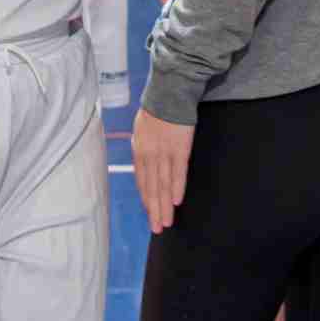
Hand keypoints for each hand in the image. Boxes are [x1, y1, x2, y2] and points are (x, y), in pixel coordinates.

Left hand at [131, 108, 194, 233]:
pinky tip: (177, 202)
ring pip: (164, 185)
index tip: (150, 212)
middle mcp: (149, 154)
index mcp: (139, 150)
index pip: (141, 180)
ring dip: (165, 205)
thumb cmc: (156, 109)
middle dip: (154, 209)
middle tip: (157, 228)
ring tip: (166, 222)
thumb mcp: (142, 129)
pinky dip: (177, 188)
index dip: (146, 198)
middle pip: (152, 187)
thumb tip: (145, 164)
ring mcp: (164, 152)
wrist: (170, 92)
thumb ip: (143, 148)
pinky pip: (178, 172)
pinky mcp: (180, 148)